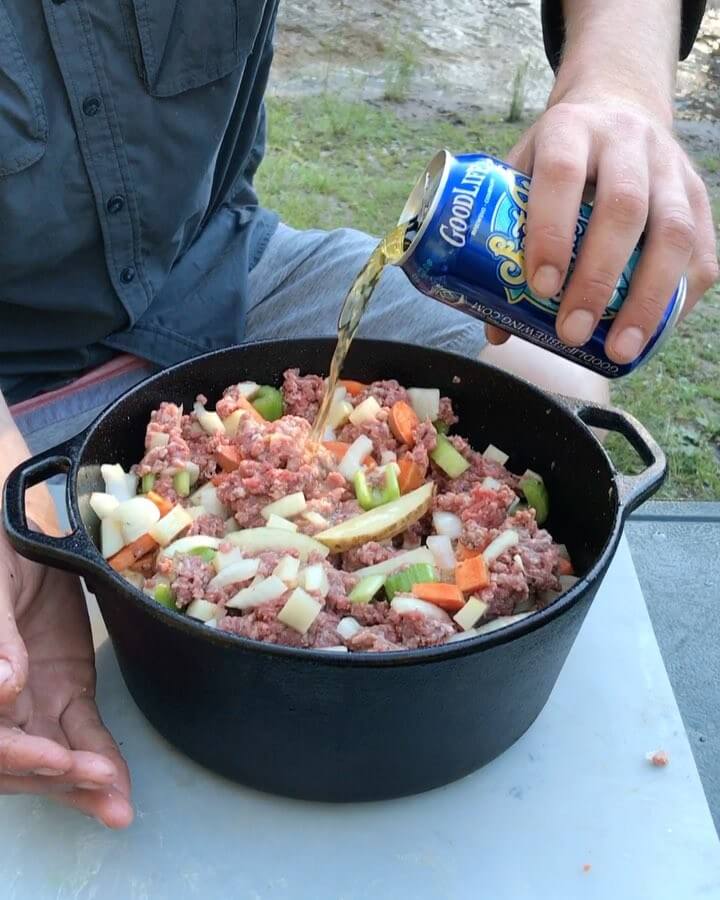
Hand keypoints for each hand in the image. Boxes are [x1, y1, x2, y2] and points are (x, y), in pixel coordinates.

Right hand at [0, 521, 132, 827]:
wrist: (30, 531)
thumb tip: (2, 688)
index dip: (14, 755)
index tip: (54, 758)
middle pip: (15, 761)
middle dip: (55, 780)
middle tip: (98, 783)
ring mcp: (32, 703)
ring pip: (53, 758)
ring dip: (82, 786)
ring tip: (116, 808)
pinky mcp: (67, 693)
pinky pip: (84, 733)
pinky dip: (102, 759)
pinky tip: (118, 786)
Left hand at [488, 96, 718, 360]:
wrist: (618, 103)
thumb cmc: (556, 158)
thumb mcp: (519, 174)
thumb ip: (504, 242)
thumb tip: (496, 329)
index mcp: (570, 129)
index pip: (562, 175)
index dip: (552, 232)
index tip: (540, 287)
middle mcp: (626, 140)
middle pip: (623, 209)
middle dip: (597, 279)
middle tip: (572, 332)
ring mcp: (669, 166)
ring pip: (673, 232)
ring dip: (647, 299)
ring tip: (620, 349)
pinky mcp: (698, 193)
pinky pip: (702, 250)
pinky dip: (679, 297)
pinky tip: (654, 332)